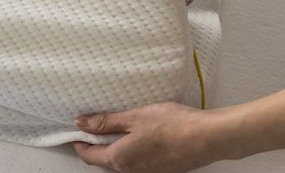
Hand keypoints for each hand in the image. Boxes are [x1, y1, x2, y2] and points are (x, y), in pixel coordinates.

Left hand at [71, 102, 225, 172]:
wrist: (209, 138)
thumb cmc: (172, 125)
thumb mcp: (134, 117)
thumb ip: (106, 122)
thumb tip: (81, 123)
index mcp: (120, 159)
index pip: (89, 156)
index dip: (79, 143)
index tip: (75, 132)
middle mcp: (132, 171)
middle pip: (104, 160)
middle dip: (96, 145)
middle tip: (93, 125)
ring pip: (122, 161)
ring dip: (114, 147)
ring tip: (114, 127)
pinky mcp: (161, 170)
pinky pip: (138, 162)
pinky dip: (131, 149)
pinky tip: (137, 135)